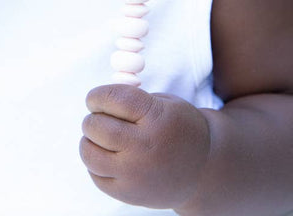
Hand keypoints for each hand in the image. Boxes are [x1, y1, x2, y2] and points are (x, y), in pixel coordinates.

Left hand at [80, 85, 209, 209]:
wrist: (202, 170)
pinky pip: (95, 175)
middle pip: (97, 126)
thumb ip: (132, 97)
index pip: (113, 99)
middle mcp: (145, 147)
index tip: (95, 99)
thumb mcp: (165, 103)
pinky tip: (110, 156)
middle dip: (93, 118)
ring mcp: (136, 175)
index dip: (97, 96)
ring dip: (90, 140)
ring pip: (89, 153)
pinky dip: (95, 162)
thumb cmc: (177, 127)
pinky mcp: (128, 194)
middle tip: (100, 118)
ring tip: (102, 137)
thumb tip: (97, 99)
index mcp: (157, 118)